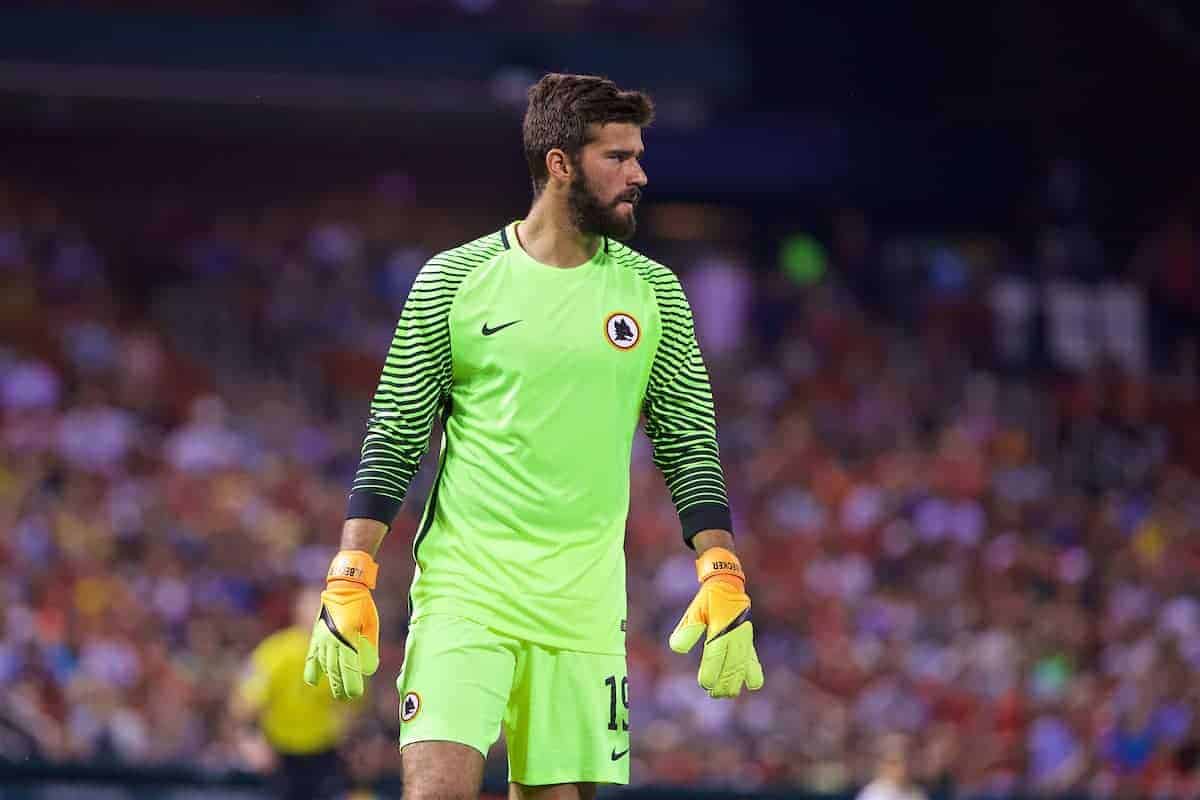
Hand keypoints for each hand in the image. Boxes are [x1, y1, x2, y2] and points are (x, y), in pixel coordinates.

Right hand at [303, 551, 379, 699]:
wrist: (343, 586)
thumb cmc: (362, 605)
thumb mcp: (371, 624)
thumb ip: (369, 647)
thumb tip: (368, 670)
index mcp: (347, 635)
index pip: (348, 666)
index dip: (352, 682)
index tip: (356, 694)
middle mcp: (332, 639)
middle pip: (336, 670)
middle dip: (342, 687)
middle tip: (349, 697)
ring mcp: (321, 638)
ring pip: (325, 666)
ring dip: (331, 681)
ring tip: (338, 694)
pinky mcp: (316, 636)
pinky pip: (312, 657)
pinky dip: (312, 670)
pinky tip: (313, 682)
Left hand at [668, 546, 763, 697]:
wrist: (728, 585)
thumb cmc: (707, 600)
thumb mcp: (694, 610)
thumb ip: (687, 629)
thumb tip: (678, 649)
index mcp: (721, 627)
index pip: (716, 655)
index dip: (711, 671)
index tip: (705, 684)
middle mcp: (735, 635)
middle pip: (732, 665)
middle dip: (723, 683)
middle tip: (713, 694)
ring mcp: (744, 638)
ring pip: (742, 666)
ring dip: (735, 681)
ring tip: (726, 694)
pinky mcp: (748, 640)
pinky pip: (753, 658)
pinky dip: (754, 671)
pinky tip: (753, 684)